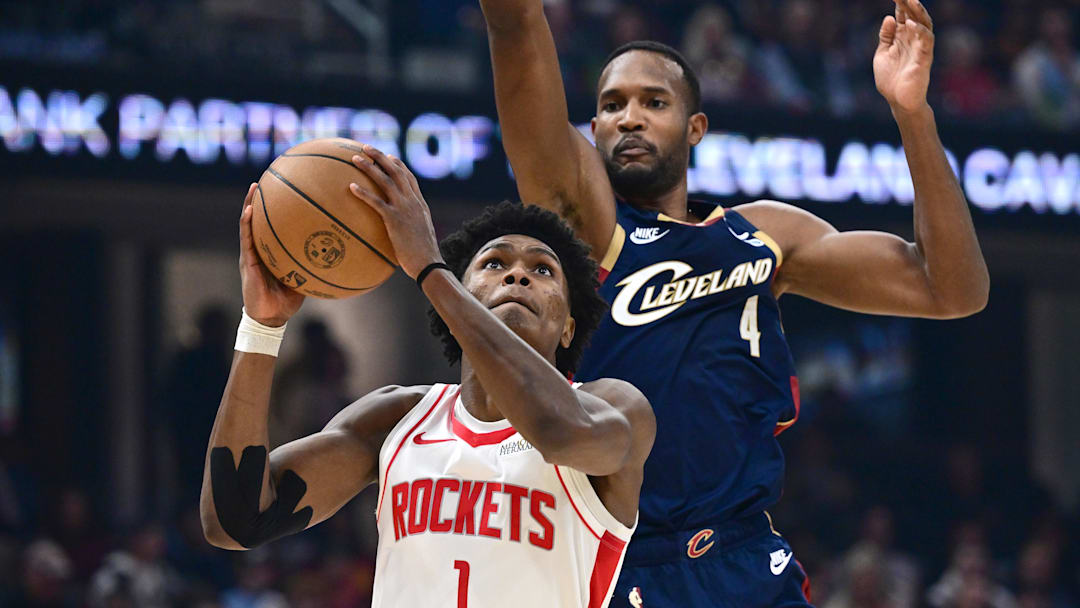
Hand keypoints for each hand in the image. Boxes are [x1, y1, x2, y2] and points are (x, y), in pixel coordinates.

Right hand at [238, 183, 304, 326]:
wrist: (271, 316)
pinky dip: (247, 223)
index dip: (278, 208)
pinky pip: (247, 239)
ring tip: (255, 186)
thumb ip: (316, 264)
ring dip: (250, 204)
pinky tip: (249, 210)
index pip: (275, 225)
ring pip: (249, 224)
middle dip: (263, 198)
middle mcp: (261, 249)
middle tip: (270, 177)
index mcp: (273, 251)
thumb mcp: (305, 277)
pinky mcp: (247, 261)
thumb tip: (340, 254)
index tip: (286, 189)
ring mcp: (252, 253)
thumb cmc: (288, 299)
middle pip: (261, 219)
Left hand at [348, 146, 443, 279]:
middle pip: (396, 171)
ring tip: (354, 159)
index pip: (409, 178)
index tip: (389, 156)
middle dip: (380, 157)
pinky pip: (376, 202)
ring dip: (369, 167)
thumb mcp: (421, 234)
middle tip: (366, 148)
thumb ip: (412, 225)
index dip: (399, 165)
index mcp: (420, 204)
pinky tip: (351, 187)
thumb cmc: (424, 255)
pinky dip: (363, 193)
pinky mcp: (394, 219)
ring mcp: (404, 208)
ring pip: (385, 181)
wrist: (429, 263)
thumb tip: (403, 228)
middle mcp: (413, 201)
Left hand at [874, 0, 933, 114]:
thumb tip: (889, 17)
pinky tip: (910, 24)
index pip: (902, 15)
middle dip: (908, 3)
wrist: (898, 101)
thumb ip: (886, 36)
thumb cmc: (891, 80)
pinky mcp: (924, 58)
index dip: (899, 3)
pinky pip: (926, 40)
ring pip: (924, 24)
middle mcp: (913, 39)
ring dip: (918, 12)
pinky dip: (919, 31)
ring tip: (911, 0)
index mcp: (902, 37)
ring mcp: (920, 48)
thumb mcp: (882, 54)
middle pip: (914, 16)